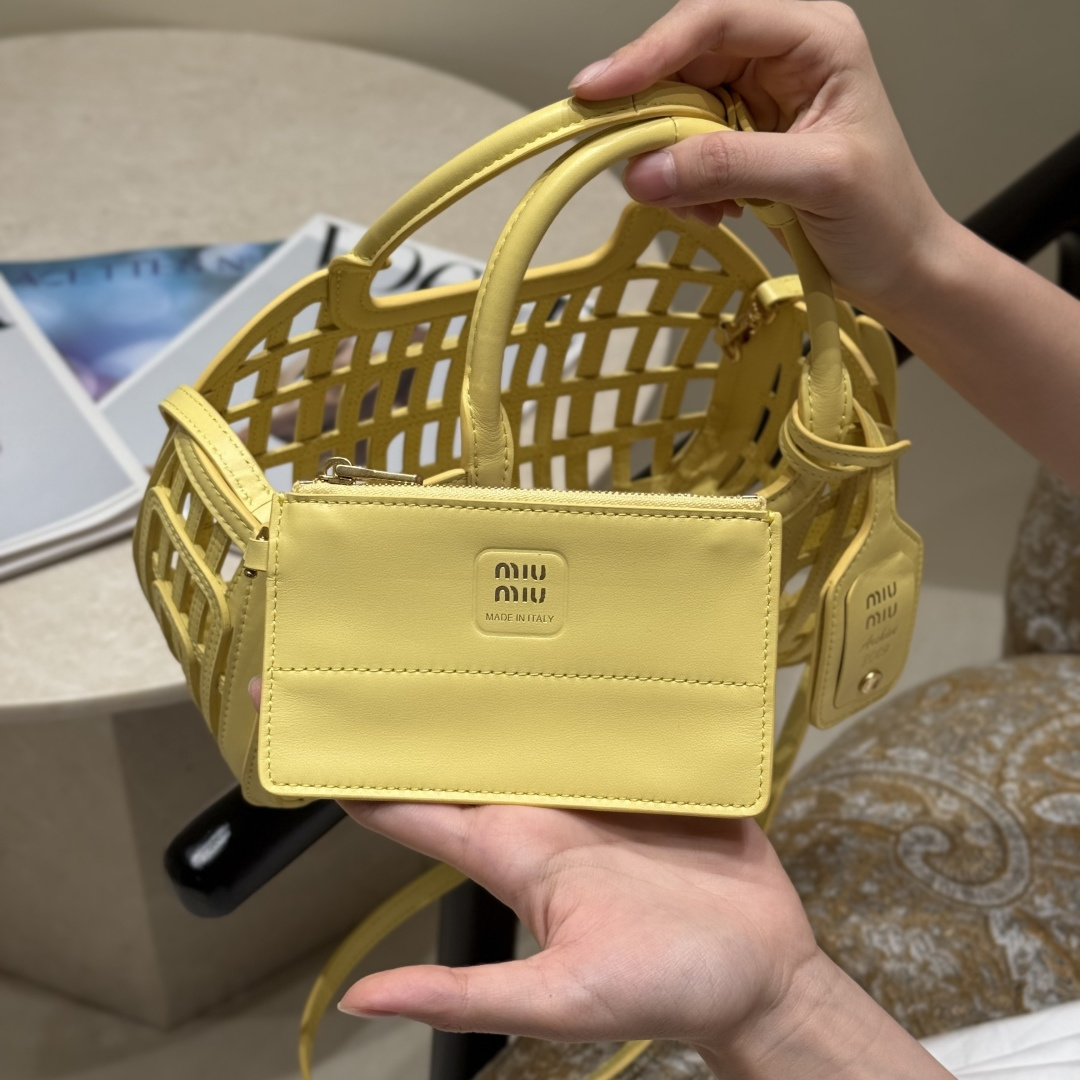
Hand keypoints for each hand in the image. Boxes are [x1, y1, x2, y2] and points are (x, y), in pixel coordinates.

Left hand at [248, 679, 953, 1077]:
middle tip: (370, 627)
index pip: (403, 801)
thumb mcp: (562, 999)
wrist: (761, 972)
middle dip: (412, 691)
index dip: (343, 764)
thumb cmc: (663, 989)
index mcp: (508, 849)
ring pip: (524, 715)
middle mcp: (537, 805)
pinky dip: (579, 680)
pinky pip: (599, 711)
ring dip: (495, 674)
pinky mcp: (641, 763)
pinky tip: (569, 638)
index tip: (292, 713)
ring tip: (462, 609)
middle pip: (456, 739)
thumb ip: (467, 997)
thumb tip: (358, 1001)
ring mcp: (589, 778)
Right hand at [569, 0, 950, 319]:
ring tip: (704, 209)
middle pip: (684, 62)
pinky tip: (716, 213)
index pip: (715, 20)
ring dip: (671, 162)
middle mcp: (780, 56)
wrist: (899, 267)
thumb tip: (642, 171)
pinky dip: (683, 186)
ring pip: (676, 110)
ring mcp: (757, 99)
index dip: (649, 51)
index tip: (597, 91)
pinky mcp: (740, 142)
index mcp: (813, 37)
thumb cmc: (884, 216)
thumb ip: (729, 166)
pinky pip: (683, 151)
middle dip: (656, 118)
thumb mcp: (813, 181)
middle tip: (633, 166)